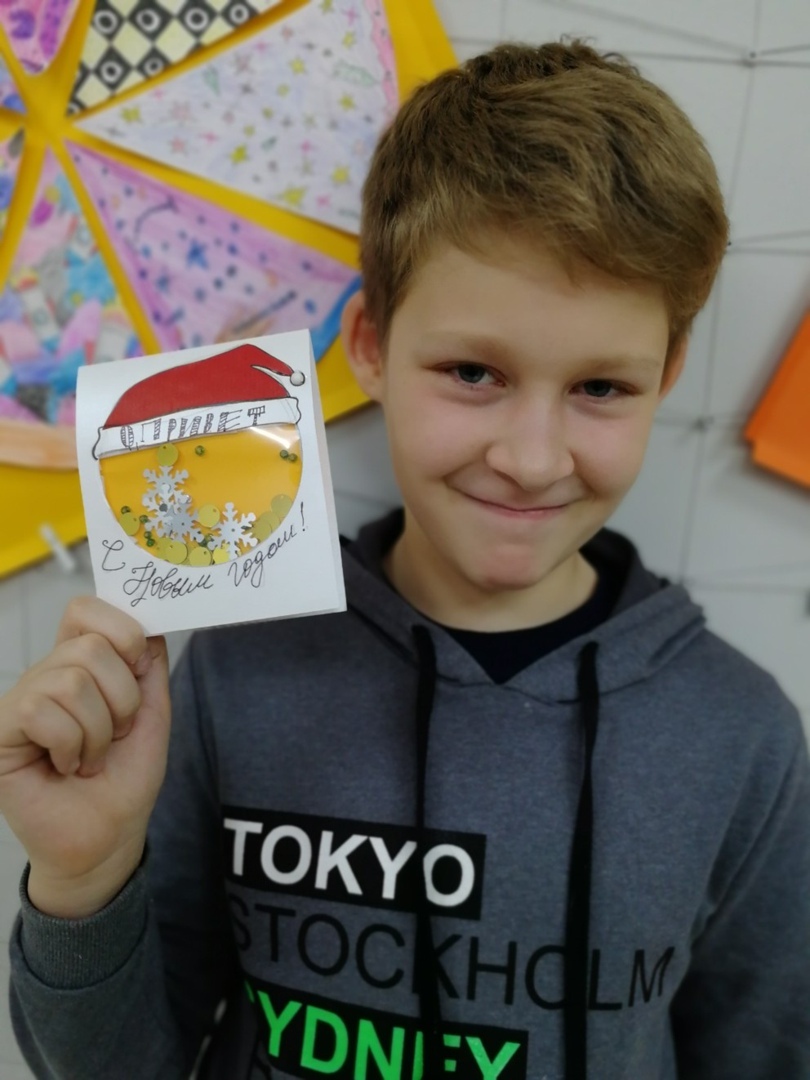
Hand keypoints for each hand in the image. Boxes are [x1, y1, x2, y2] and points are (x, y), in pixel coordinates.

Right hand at [0, 597, 170, 916]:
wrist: (108, 837)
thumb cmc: (125, 778)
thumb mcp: (152, 712)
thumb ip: (147, 663)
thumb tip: (145, 622)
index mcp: (81, 662)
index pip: (85, 609)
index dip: (120, 630)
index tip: (137, 669)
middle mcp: (47, 674)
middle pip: (91, 646)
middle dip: (122, 699)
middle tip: (115, 735)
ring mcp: (21, 700)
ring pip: (71, 680)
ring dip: (98, 730)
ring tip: (90, 757)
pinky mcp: (2, 730)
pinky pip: (42, 710)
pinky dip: (70, 744)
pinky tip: (66, 766)